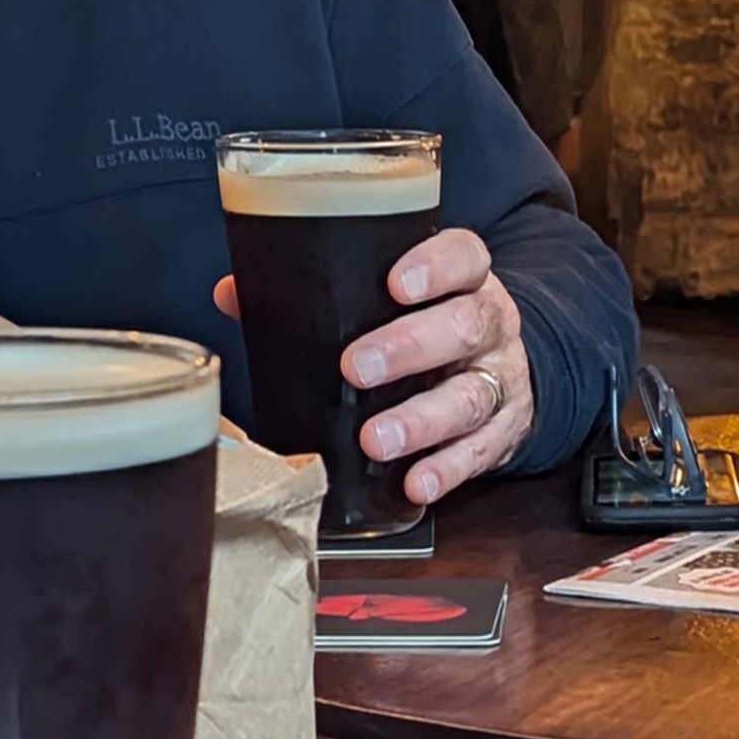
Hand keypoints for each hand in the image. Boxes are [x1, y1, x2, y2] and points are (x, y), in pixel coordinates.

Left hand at [216, 227, 533, 501]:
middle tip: (356, 368)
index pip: (464, 256)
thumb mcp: (391, 300)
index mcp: (464, 279)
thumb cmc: (430, 326)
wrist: (505, 370)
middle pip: (467, 324)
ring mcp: (502, 378)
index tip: (397, 283)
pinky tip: (416, 482)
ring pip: (473, 393)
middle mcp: (490, 323)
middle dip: (410, 347)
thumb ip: (321, 294)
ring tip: (376, 439)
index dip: (436, 266)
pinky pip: (482, 451)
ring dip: (423, 419)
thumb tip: (232, 293)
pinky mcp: (506, 430)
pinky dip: (448, 469)